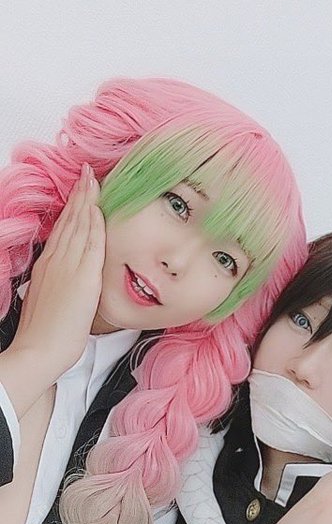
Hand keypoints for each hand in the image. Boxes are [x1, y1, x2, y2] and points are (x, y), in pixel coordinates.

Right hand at [12, 166, 105, 382]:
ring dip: (88, 200)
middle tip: (88, 173)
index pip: (62, 229)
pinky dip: (95, 223)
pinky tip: (99, 209)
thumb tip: (66, 281)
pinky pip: (91, 244)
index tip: (80, 191)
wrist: (40, 350)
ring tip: (94, 180)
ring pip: (80, 226)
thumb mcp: (49, 299)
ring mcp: (68, 267)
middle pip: (70, 221)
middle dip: (80, 195)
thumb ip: (59, 284)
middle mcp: (56, 261)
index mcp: (48, 266)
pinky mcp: (82, 278)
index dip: (72, 208)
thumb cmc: (45, 333)